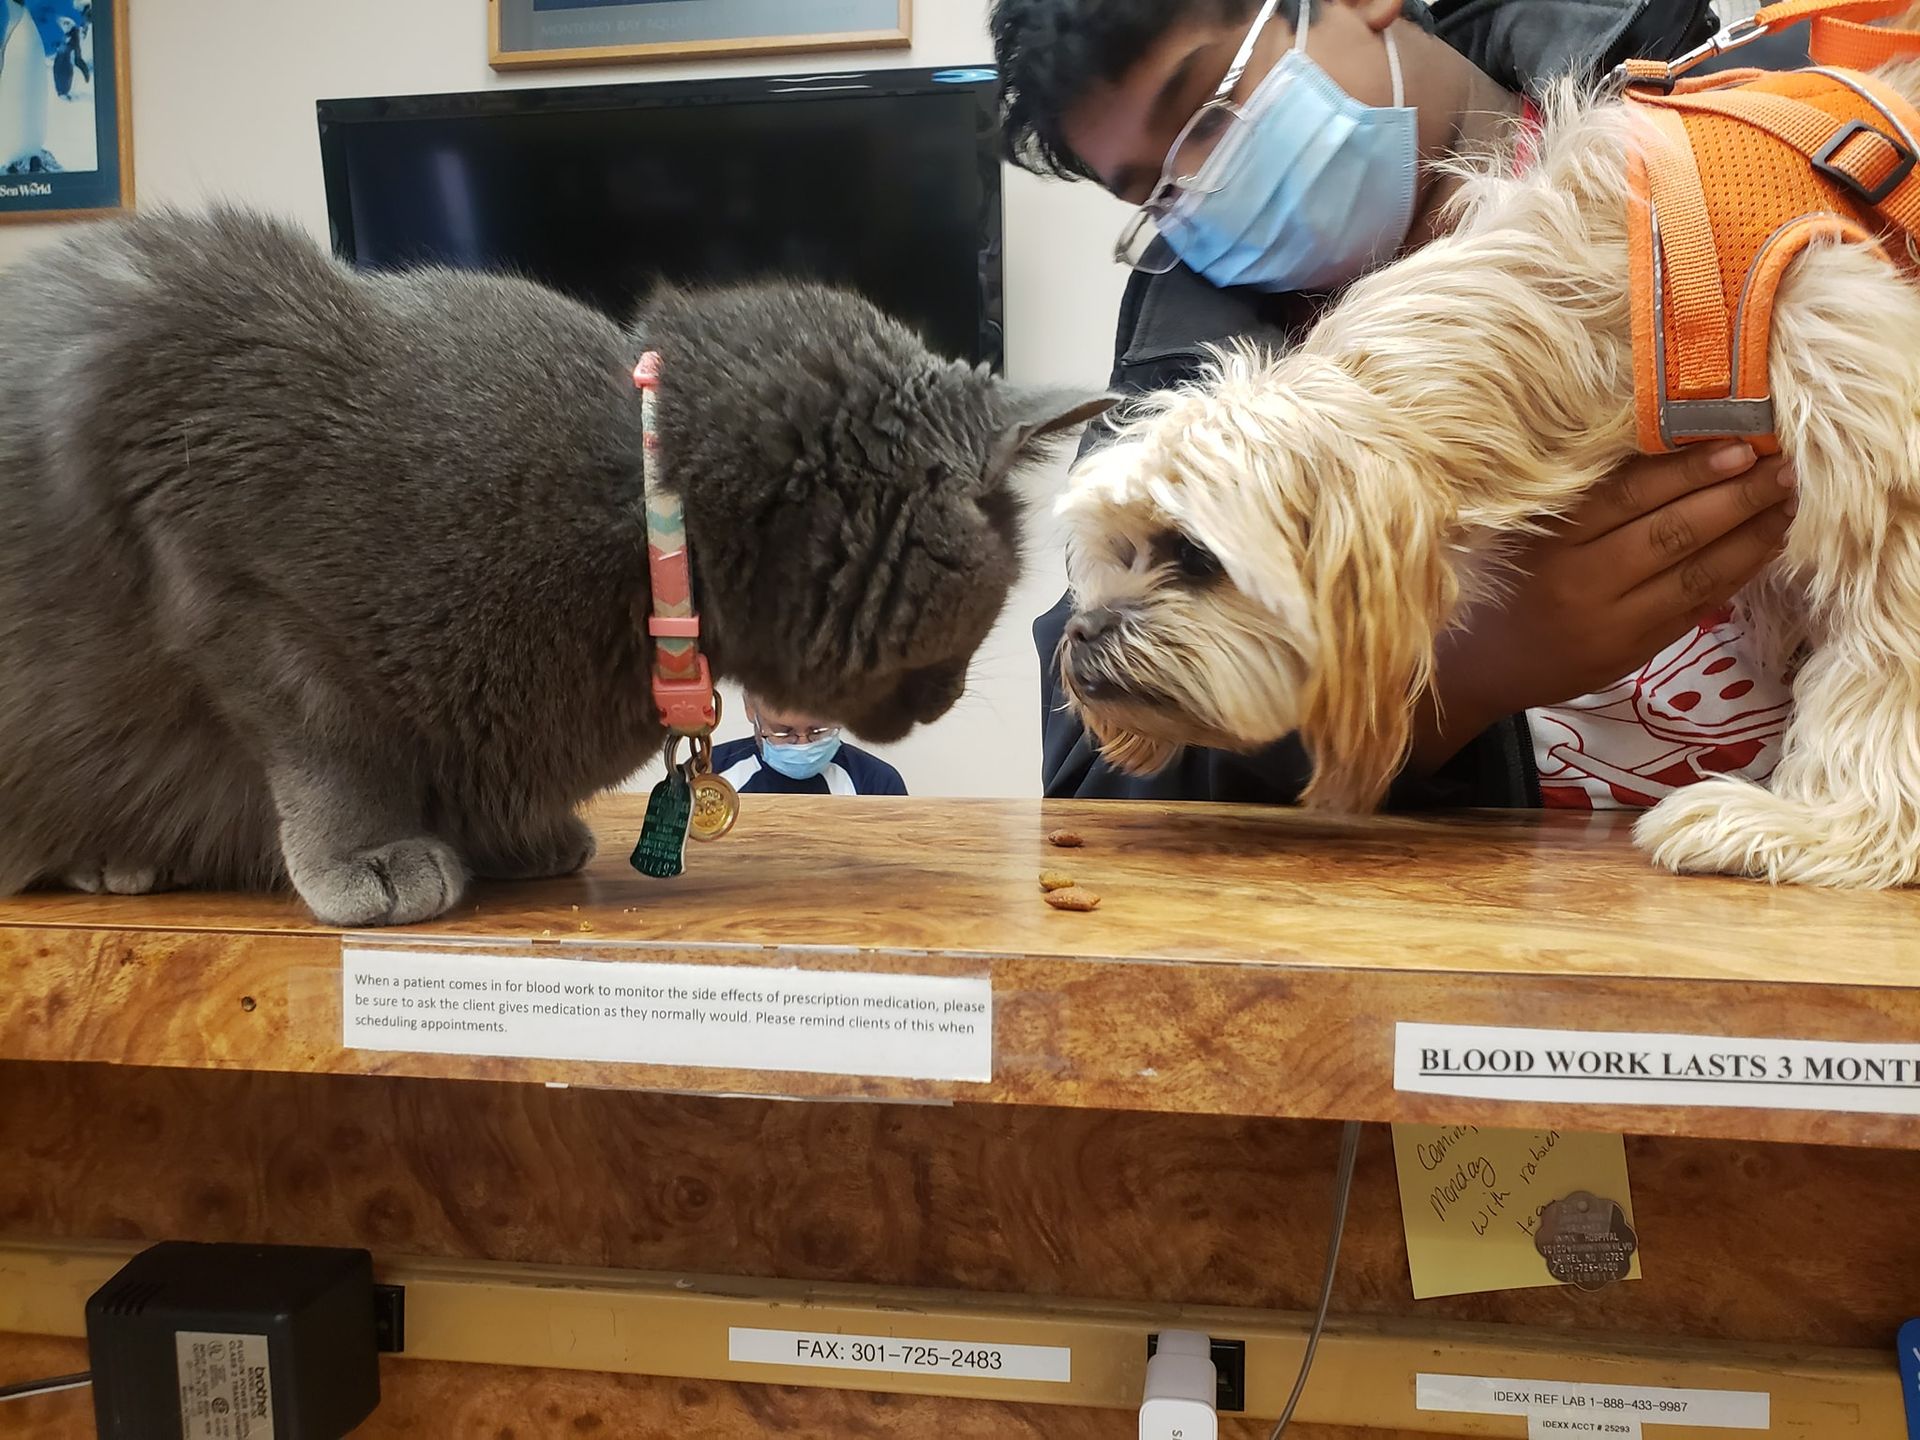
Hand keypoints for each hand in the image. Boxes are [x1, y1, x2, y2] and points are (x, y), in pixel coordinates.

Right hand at [1410, 442, 1795, 775]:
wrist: (1477, 668)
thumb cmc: (1500, 584)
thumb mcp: (1524, 533)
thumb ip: (1583, 502)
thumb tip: (1669, 450)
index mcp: (1550, 541)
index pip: (1629, 496)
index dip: (1688, 469)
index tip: (1737, 444)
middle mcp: (1580, 583)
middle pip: (1672, 532)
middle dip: (1735, 497)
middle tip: (1781, 468)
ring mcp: (1610, 624)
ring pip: (1695, 574)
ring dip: (1749, 536)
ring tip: (1785, 504)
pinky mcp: (1632, 653)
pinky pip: (1696, 608)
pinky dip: (1736, 575)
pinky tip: (1762, 546)